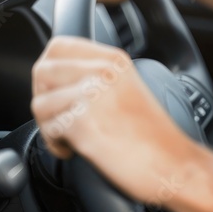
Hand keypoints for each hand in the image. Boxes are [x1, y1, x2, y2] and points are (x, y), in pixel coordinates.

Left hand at [32, 37, 212, 211]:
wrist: (173, 165)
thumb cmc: (153, 138)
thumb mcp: (125, 89)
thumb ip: (95, 77)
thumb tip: (55, 78)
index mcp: (114, 59)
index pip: (58, 46)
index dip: (50, 70)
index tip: (56, 91)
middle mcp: (102, 70)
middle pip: (42, 71)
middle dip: (44, 98)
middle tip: (62, 118)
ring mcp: (92, 94)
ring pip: (39, 103)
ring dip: (49, 125)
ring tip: (71, 138)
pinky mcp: (83, 121)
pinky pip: (48, 130)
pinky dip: (56, 145)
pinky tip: (76, 150)